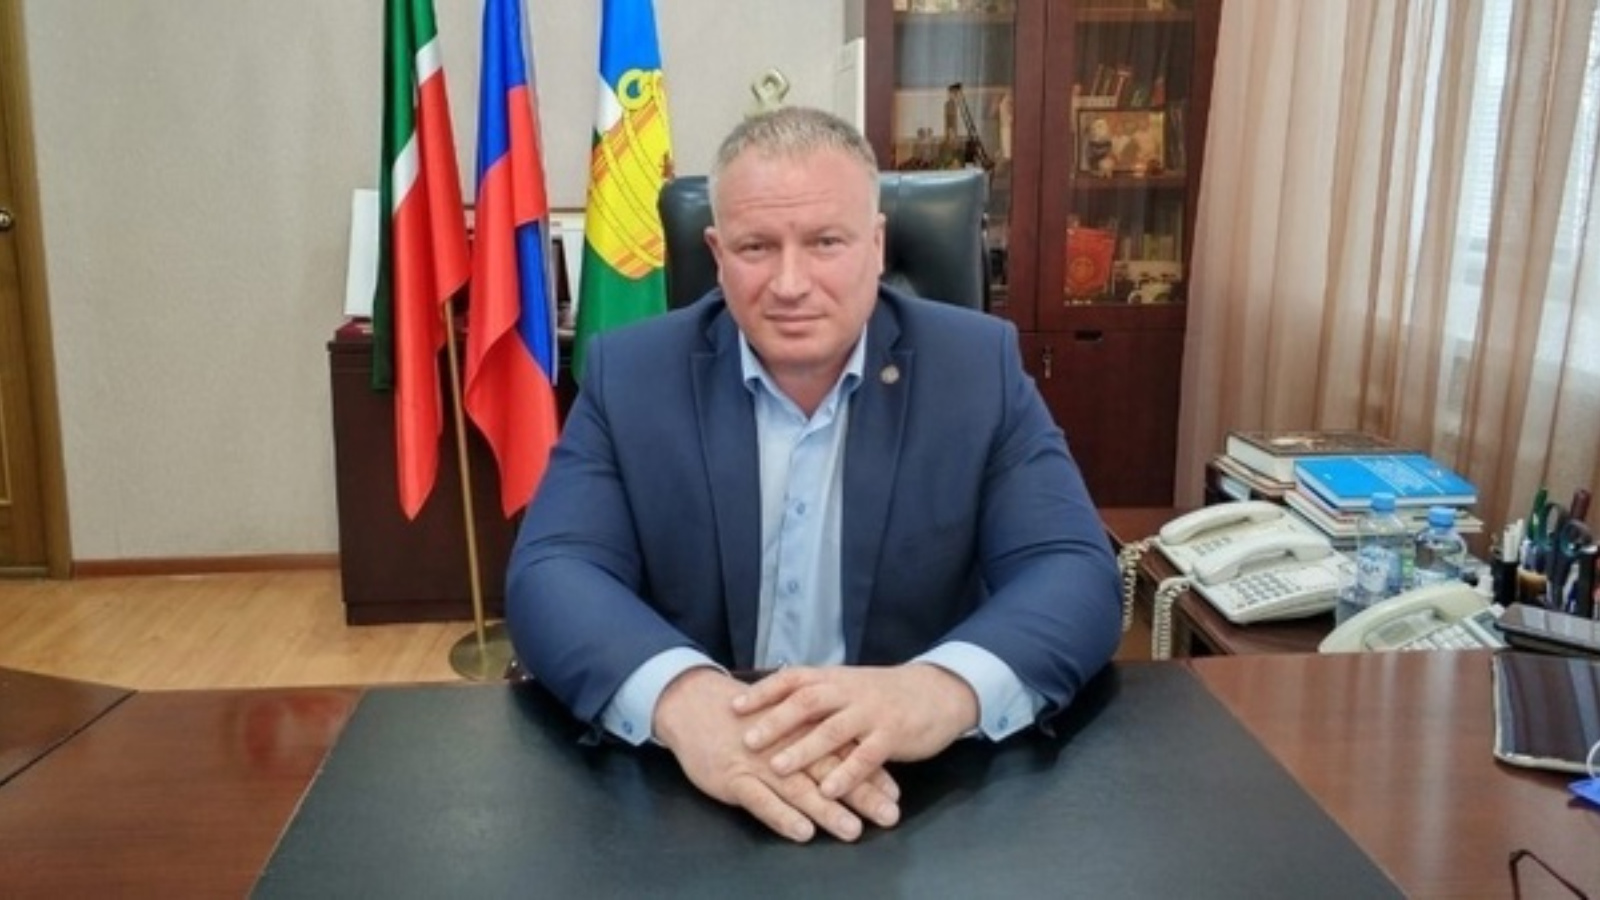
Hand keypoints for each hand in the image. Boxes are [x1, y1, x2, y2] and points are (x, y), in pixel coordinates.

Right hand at [652, 668, 900, 842]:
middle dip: (860, 795)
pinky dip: (782, 817)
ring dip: (827, 811)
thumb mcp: (782, 719)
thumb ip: (813, 735)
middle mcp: (785, 745)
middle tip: (888, 816)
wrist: (693, 703)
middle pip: (829, 772)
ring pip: (799, 789)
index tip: (895, 795)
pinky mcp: (734, 778)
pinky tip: (802, 831)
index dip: (870, 773)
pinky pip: (761, 801)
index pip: (843, 752)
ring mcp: (759, 763)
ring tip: (851, 830)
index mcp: (800, 729)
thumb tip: (852, 754)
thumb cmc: (743, 716)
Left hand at [734, 663, 977, 801]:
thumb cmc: (884, 693)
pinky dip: (846, 774)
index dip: (762, 692)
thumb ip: (816, 695)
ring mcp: (872, 712)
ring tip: (778, 769)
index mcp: (834, 678)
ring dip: (803, 750)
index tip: (733, 707)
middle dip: (775, 722)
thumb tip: (770, 704)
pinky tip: (829, 790)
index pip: (792, 679)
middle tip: (747, 741)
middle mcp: (849, 691)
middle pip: (806, 702)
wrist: (937, 691)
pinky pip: (866, 756)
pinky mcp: (893, 734)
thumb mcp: (848, 685)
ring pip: (833, 730)